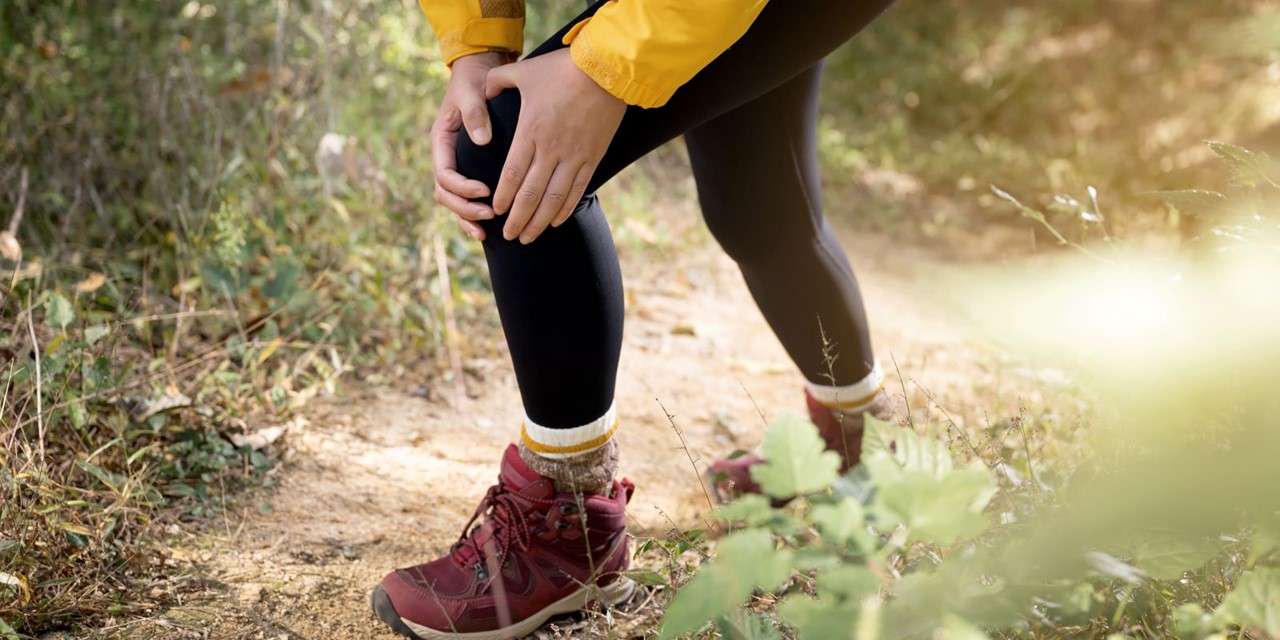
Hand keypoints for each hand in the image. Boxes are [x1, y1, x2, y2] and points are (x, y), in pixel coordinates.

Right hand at [431, 51, 507, 240]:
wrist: (480, 73)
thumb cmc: (474, 81)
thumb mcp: (471, 92)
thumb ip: (475, 112)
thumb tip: (481, 139)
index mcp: (441, 141)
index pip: (445, 174)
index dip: (462, 187)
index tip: (485, 191)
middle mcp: (445, 157)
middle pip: (445, 193)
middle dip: (465, 208)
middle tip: (490, 214)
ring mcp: (456, 165)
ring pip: (452, 201)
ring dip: (466, 217)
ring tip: (486, 231)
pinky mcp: (468, 169)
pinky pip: (464, 198)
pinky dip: (472, 214)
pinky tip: (486, 229)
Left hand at [485, 49, 626, 242]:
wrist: (606, 68)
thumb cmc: (562, 68)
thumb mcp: (523, 71)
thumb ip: (497, 82)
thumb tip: (482, 92)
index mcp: (531, 132)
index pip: (512, 174)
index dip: (503, 198)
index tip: (496, 212)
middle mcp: (551, 149)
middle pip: (530, 194)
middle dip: (517, 219)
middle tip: (508, 237)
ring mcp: (574, 156)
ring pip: (554, 199)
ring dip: (539, 221)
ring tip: (528, 237)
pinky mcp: (593, 156)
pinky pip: (578, 190)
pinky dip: (565, 209)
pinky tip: (555, 221)